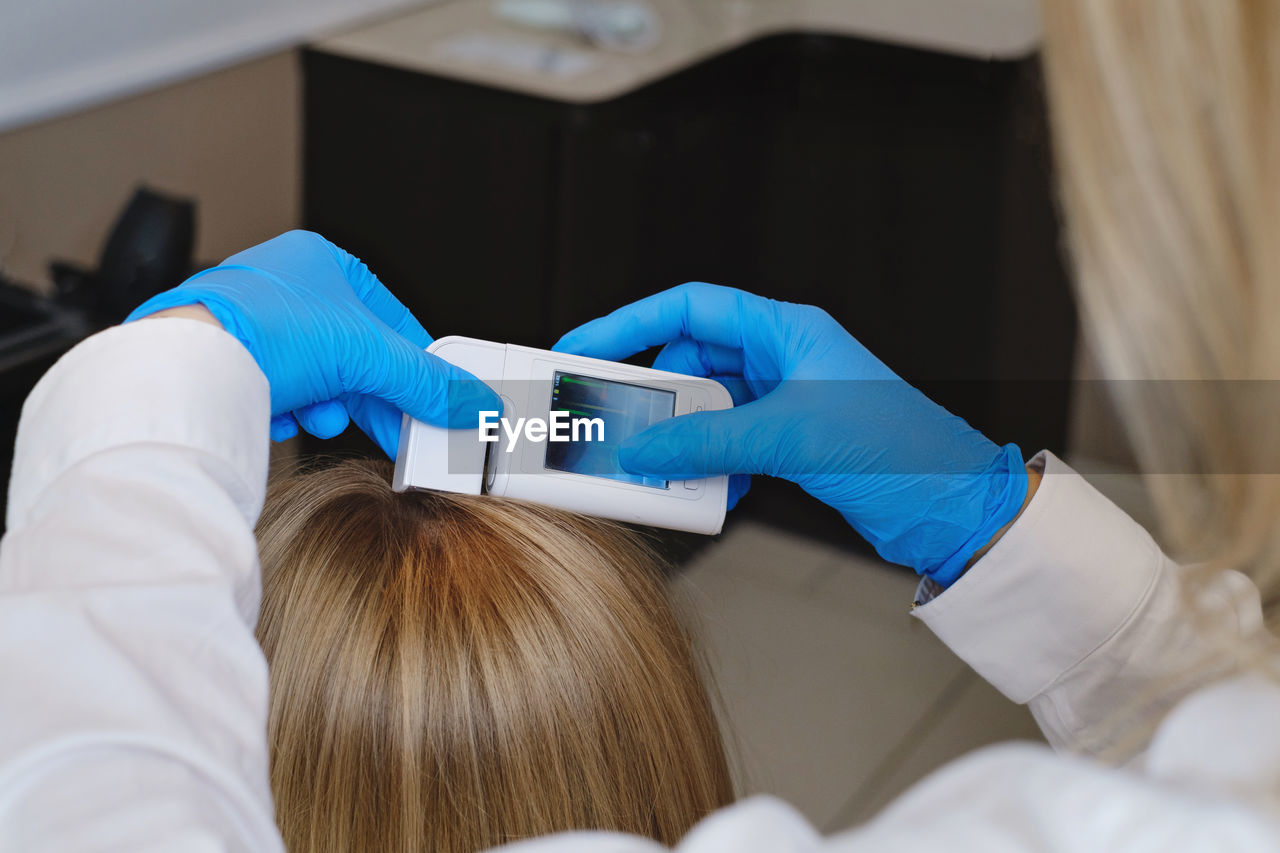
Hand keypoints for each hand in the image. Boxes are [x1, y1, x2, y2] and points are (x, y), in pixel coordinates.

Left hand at [126, 230, 499, 456]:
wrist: (187, 365)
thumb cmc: (264, 330)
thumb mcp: (368, 356)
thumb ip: (427, 383)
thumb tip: (475, 403)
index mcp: (321, 260)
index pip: (391, 316)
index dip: (415, 362)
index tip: (432, 397)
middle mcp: (285, 284)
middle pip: (356, 351)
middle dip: (373, 392)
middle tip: (399, 426)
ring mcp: (253, 321)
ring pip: (320, 375)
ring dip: (332, 403)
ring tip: (327, 415)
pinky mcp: (229, 359)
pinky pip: (282, 390)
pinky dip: (293, 409)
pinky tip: (287, 416)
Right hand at [554, 282, 1027, 584]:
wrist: (954, 510)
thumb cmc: (902, 453)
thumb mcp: (792, 439)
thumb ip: (709, 442)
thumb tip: (641, 448)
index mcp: (785, 330)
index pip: (689, 308)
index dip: (630, 322)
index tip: (583, 347)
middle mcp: (782, 359)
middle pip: (690, 361)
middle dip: (653, 397)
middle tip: (614, 425)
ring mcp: (785, 403)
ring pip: (706, 410)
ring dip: (682, 441)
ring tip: (661, 468)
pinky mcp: (790, 444)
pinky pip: (728, 446)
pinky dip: (711, 468)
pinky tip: (713, 492)